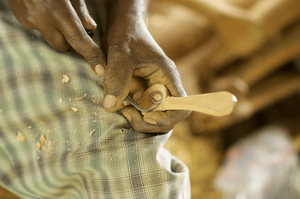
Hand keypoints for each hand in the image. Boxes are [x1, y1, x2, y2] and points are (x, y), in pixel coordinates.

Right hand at [7, 0, 105, 69]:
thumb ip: (80, 8)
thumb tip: (91, 28)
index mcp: (57, 9)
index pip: (78, 39)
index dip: (91, 55)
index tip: (101, 69)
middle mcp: (41, 18)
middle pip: (63, 46)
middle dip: (71, 42)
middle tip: (76, 28)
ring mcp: (29, 20)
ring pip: (50, 38)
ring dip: (58, 32)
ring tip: (57, 12)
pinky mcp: (21, 19)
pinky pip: (39, 29)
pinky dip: (46, 23)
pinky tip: (45, 8)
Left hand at [100, 16, 190, 132]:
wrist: (124, 28)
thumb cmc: (126, 36)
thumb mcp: (120, 55)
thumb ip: (116, 79)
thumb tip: (111, 107)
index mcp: (167, 76)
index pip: (182, 106)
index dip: (167, 118)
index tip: (146, 115)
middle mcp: (164, 86)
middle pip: (167, 118)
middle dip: (148, 122)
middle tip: (127, 112)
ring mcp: (154, 91)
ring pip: (155, 118)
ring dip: (139, 119)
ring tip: (123, 108)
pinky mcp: (144, 93)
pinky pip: (143, 111)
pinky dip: (133, 114)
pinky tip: (121, 104)